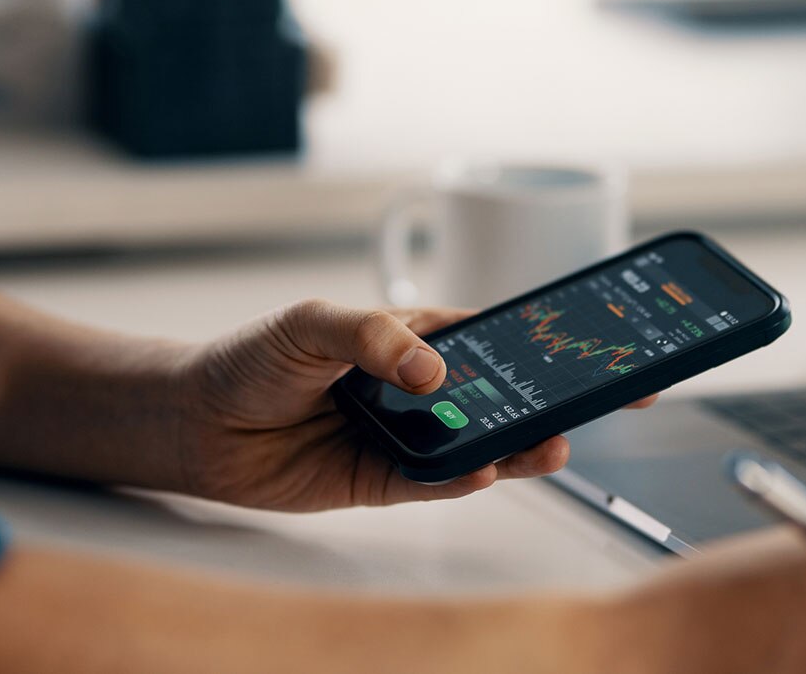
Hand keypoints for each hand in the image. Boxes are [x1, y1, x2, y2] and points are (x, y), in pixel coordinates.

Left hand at [176, 299, 656, 511]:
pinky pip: (436, 483)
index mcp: (416, 338)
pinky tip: (487, 469)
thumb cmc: (254, 358)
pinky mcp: (385, 481)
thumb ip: (376, 339)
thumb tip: (434, 371)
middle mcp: (421, 390)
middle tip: (607, 400)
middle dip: (556, 399)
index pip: (497, 338)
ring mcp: (408, 437)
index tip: (601, 345)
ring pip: (481, 444)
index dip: (549, 342)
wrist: (199, 422)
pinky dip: (464, 479)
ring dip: (519, 446)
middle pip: (503, 395)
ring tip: (552, 444)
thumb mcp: (314, 323)